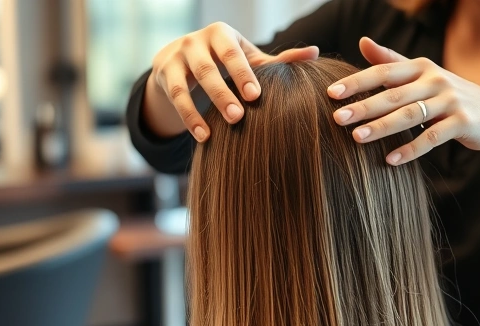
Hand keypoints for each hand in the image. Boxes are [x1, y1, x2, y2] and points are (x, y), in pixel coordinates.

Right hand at [148, 22, 318, 141]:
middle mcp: (196, 42)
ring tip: (215, 132)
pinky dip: (189, 119)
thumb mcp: (249, 59)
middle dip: (222, 92)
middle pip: (208, 68)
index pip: (233, 54)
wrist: (180, 58)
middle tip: (238, 116)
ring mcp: (177, 58)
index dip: (243, 74)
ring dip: (200, 109)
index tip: (255, 97)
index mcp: (222, 35)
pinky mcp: (164, 75)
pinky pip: (175, 99)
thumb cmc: (225, 61)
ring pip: (187, 85)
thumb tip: (315, 54)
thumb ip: (279, 61)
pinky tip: (203, 137)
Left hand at [328, 38, 479, 165]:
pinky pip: (432, 138)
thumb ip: (393, 61)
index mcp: (421, 67)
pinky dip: (411, 150)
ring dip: (382, 127)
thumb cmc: (453, 96)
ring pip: (410, 115)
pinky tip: (391, 160)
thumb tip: (361, 42)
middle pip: (393, 94)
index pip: (383, 72)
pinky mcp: (463, 123)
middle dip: (363, 106)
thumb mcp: (425, 76)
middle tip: (335, 118)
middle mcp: (435, 80)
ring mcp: (451, 101)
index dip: (357, 82)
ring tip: (357, 138)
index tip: (331, 93)